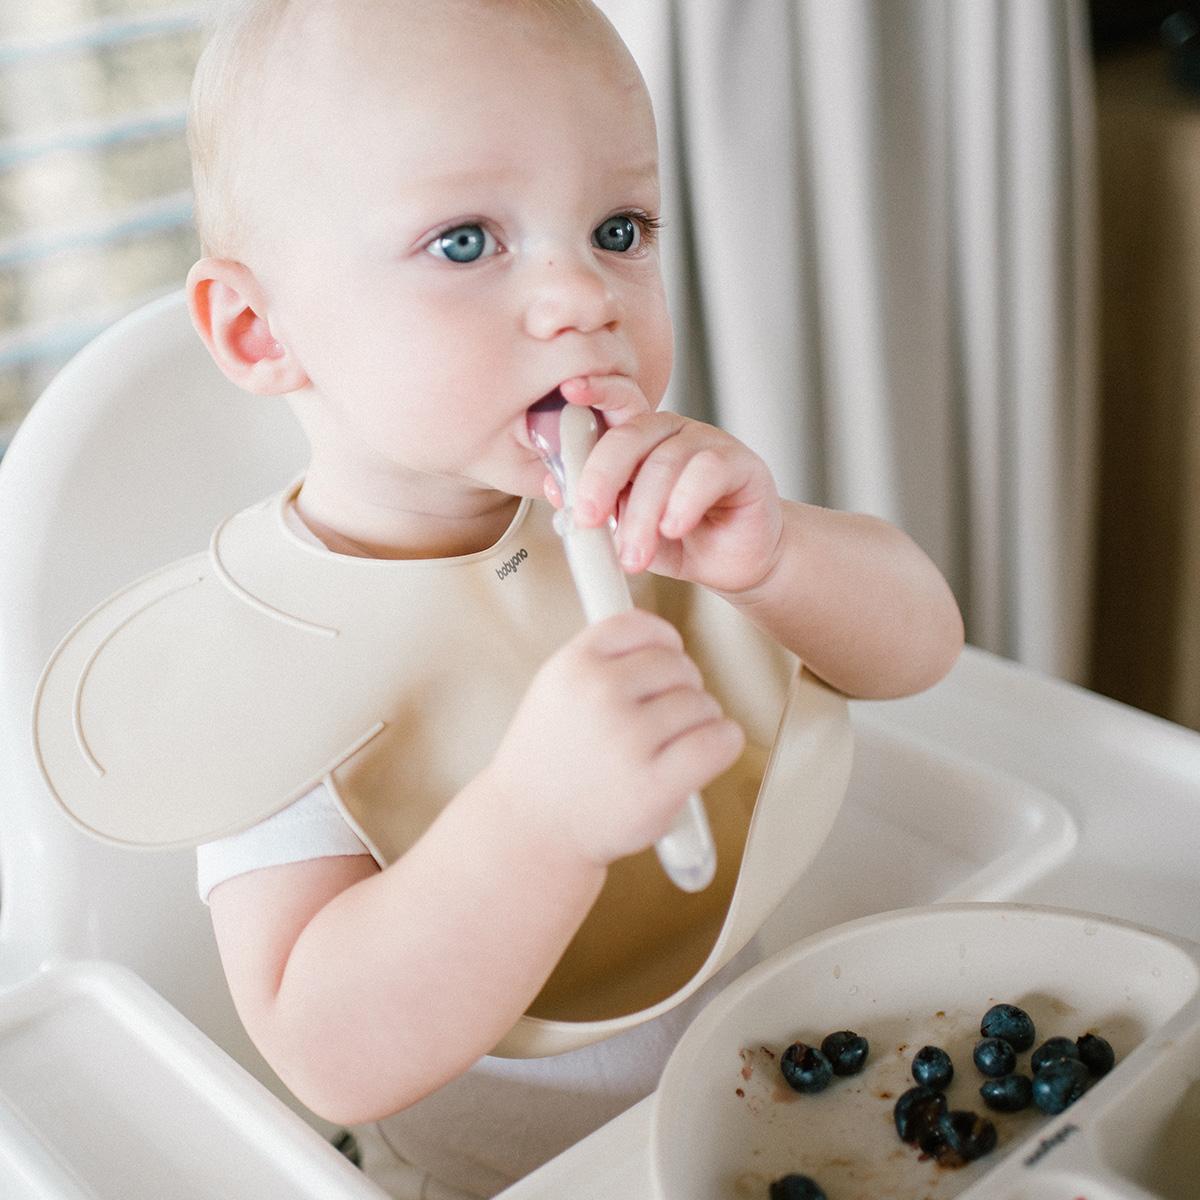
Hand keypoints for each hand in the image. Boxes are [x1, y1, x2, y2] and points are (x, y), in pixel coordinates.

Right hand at [487, 609, 743, 866]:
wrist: (531, 831)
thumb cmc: (548, 765)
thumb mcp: (554, 691)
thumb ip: (601, 660)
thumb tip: (662, 639)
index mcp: (573, 666)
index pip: (642, 626)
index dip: (663, 643)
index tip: (666, 660)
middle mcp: (600, 694)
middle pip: (679, 665)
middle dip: (680, 689)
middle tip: (662, 720)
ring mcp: (628, 738)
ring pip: (703, 703)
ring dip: (699, 723)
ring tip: (669, 747)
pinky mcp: (656, 783)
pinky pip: (719, 740)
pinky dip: (723, 743)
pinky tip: (705, 754)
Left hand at [551, 377, 784, 595]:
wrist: (733, 563)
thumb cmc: (681, 541)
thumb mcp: (627, 530)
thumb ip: (597, 508)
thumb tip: (554, 489)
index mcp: (639, 440)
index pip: (614, 406)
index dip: (595, 391)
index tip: (569, 391)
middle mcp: (672, 433)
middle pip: (629, 436)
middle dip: (602, 478)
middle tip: (589, 518)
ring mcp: (708, 443)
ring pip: (665, 462)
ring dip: (642, 514)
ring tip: (635, 555)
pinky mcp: (741, 463)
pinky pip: (707, 471)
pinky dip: (684, 502)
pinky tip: (674, 528)